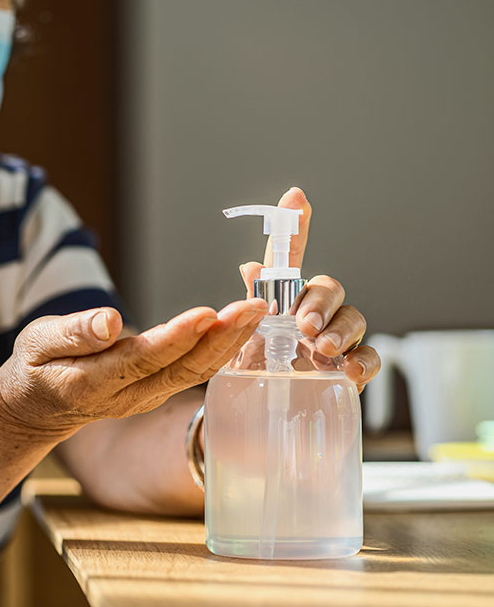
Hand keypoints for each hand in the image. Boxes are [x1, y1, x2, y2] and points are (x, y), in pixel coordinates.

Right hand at [0, 298, 268, 435]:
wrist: (39, 409)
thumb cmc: (36, 366)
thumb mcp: (36, 344)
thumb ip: (73, 333)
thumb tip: (111, 321)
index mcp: (95, 382)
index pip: (143, 358)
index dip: (177, 337)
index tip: (208, 313)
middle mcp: (128, 396)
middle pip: (183, 368)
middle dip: (223, 337)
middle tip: (255, 305)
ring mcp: (146, 398)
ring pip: (195, 372)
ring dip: (231, 342)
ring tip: (257, 310)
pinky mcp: (157, 392)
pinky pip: (194, 372)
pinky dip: (222, 348)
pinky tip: (242, 326)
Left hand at [239, 187, 379, 390]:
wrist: (264, 415)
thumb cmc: (255, 372)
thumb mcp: (241, 341)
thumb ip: (248, 305)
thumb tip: (250, 267)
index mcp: (282, 300)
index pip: (290, 260)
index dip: (293, 227)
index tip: (294, 197)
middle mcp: (314, 314)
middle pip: (328, 289)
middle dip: (320, 301)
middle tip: (303, 324)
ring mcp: (334, 342)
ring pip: (353, 318)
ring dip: (340, 329)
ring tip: (322, 348)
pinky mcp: (349, 371)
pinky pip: (369, 357)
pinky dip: (363, 361)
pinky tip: (349, 370)